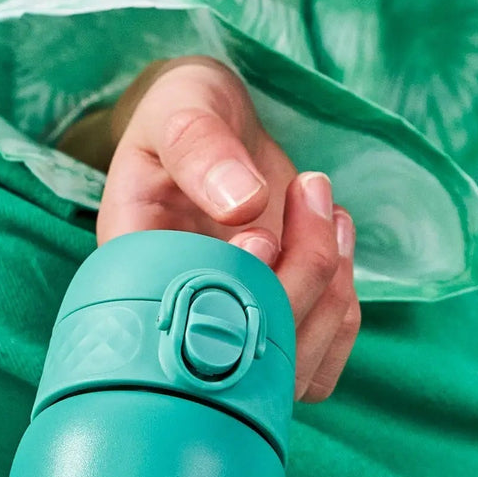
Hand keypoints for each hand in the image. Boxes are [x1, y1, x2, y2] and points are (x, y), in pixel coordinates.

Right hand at [96, 56, 359, 402]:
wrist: (211, 123)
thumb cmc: (184, 112)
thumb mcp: (181, 108)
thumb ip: (201, 149)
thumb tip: (243, 205)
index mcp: (134, 272)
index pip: (177, 323)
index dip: (229, 296)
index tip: (259, 232)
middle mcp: (177, 317)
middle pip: (245, 357)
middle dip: (298, 280)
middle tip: (309, 191)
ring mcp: (228, 331)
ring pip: (289, 368)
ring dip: (329, 291)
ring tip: (325, 207)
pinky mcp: (272, 330)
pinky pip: (319, 361)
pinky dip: (343, 308)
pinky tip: (336, 237)